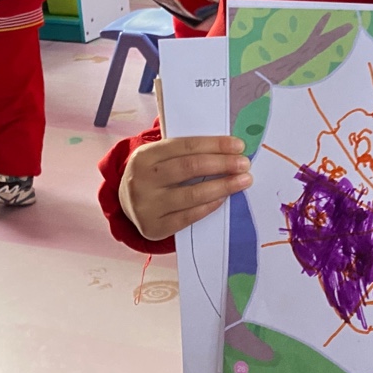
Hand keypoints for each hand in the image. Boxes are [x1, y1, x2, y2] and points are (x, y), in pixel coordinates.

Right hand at [124, 136, 252, 239]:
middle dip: (222, 164)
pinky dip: (209, 206)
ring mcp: (146, 206)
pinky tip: (223, 197)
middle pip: (189, 168)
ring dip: (222, 186)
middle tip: (245, 164)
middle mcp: (141, 180)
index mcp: (144, 156)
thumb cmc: (154, 175)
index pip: (185, 146)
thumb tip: (227, 149)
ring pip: (191, 194)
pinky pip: (189, 217)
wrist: (128, 203)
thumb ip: (185, 152)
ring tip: (243, 181)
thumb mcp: (159, 157)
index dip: (214, 145)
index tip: (238, 146)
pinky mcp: (154, 227)